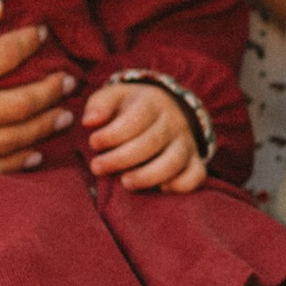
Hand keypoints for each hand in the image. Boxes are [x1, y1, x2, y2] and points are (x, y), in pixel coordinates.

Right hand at [0, 8, 72, 175]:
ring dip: (41, 128)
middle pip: (18, 106)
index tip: (41, 32)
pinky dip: (14, 164)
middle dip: (50, 90)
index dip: (30, 42)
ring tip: (63, 116)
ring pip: (7, 144)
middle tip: (69, 80)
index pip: (4, 57)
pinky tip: (33, 155)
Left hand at [83, 77, 204, 191]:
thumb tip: (89, 121)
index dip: (113, 134)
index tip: (93, 143)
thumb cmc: (130, 108)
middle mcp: (173, 122)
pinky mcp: (194, 160)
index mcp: (152, 103)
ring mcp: (186, 142)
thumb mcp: (114, 97)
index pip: (136, 119)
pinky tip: (161, 189)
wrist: (165, 109)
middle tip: (97, 167)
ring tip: (125, 183)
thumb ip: (99, 105)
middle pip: (152, 142)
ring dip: (148, 176)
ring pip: (174, 161)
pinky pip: (196, 175)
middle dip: (121, 158)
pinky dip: (181, 185)